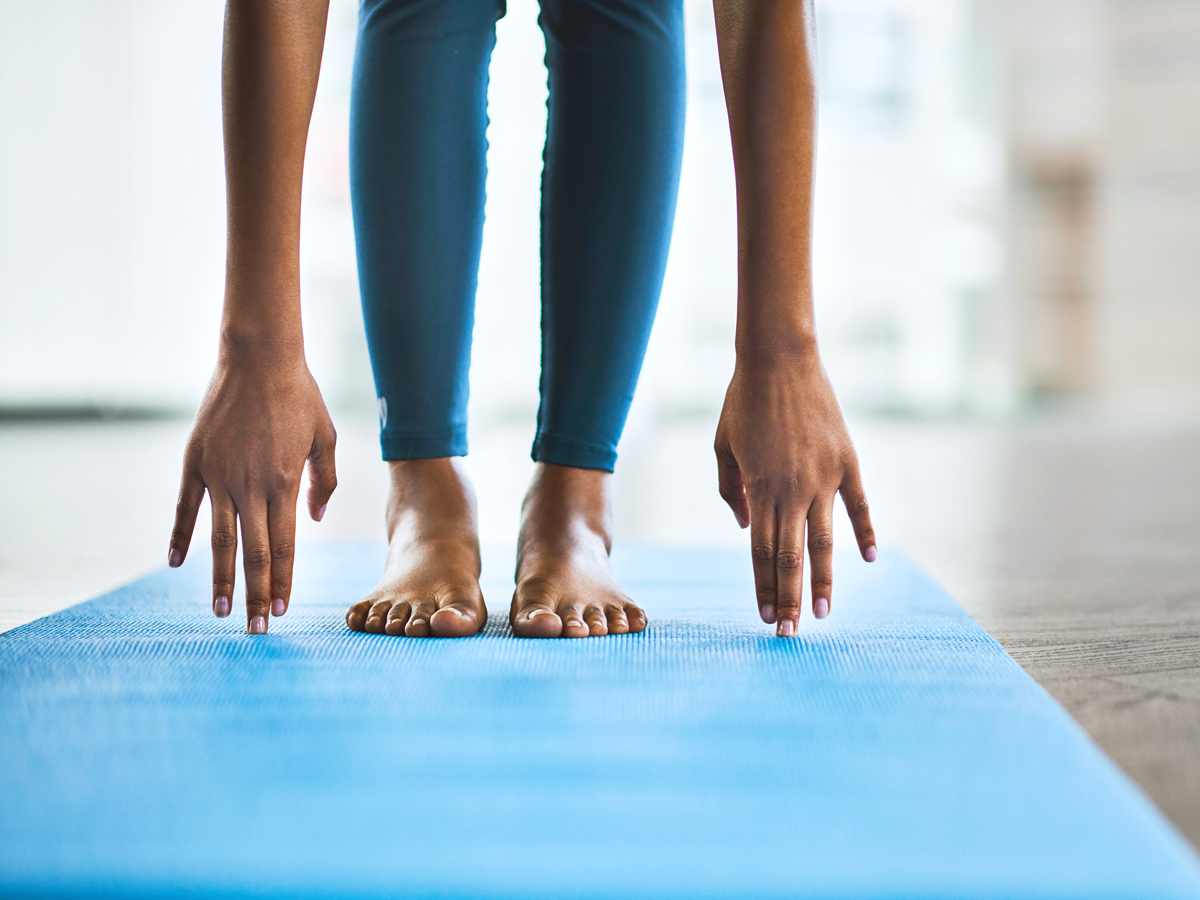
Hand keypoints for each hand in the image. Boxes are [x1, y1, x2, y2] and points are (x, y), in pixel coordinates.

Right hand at [168, 345, 336, 632]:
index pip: (286, 546)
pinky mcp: (194, 462)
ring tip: (221, 611)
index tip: (284, 610)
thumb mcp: (326, 436)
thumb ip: (325, 480)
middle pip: (254, 553)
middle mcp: (250, 486)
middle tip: (257, 629)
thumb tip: (313, 518)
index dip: (285, 581)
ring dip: (220, 579)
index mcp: (285, 483)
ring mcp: (219, 475)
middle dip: (257, 595)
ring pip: (218, 540)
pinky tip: (177, 564)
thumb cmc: (299, 395)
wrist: (258, 357)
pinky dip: (180, 537)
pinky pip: (185, 508)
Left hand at [714, 351, 874, 634]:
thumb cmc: (744, 402)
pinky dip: (866, 534)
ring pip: (824, 542)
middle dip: (788, 599)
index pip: (761, 552)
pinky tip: (869, 561)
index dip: (762, 587)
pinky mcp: (848, 461)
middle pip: (790, 558)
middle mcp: (793, 490)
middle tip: (788, 633)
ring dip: (822, 581)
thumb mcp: (723, 447)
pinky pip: (860, 506)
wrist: (780, 359)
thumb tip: (745, 528)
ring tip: (822, 613)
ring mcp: (824, 477)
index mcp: (759, 489)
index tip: (763, 616)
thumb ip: (731, 491)